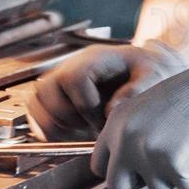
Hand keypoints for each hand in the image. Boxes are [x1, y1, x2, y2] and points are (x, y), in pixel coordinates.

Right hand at [28, 40, 186, 140]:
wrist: (147, 69)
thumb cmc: (150, 71)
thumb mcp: (153, 76)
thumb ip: (136, 90)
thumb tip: (111, 109)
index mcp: (94, 58)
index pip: (72, 79)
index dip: (85, 106)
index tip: (103, 121)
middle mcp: (70, 65)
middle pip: (45, 91)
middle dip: (67, 118)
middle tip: (91, 127)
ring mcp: (59, 79)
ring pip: (35, 103)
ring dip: (55, 124)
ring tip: (82, 129)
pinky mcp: (56, 94)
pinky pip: (36, 111)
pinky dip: (49, 127)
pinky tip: (74, 131)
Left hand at [91, 56, 188, 188]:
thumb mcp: (146, 108)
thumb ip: (129, 136)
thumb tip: (124, 169)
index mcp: (117, 123)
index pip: (99, 165)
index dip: (117, 170)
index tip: (130, 169)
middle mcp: (128, 141)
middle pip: (117, 185)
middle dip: (137, 181)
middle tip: (159, 164)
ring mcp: (151, 156)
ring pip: (155, 187)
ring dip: (171, 174)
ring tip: (186, 142)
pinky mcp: (177, 169)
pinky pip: (183, 185)